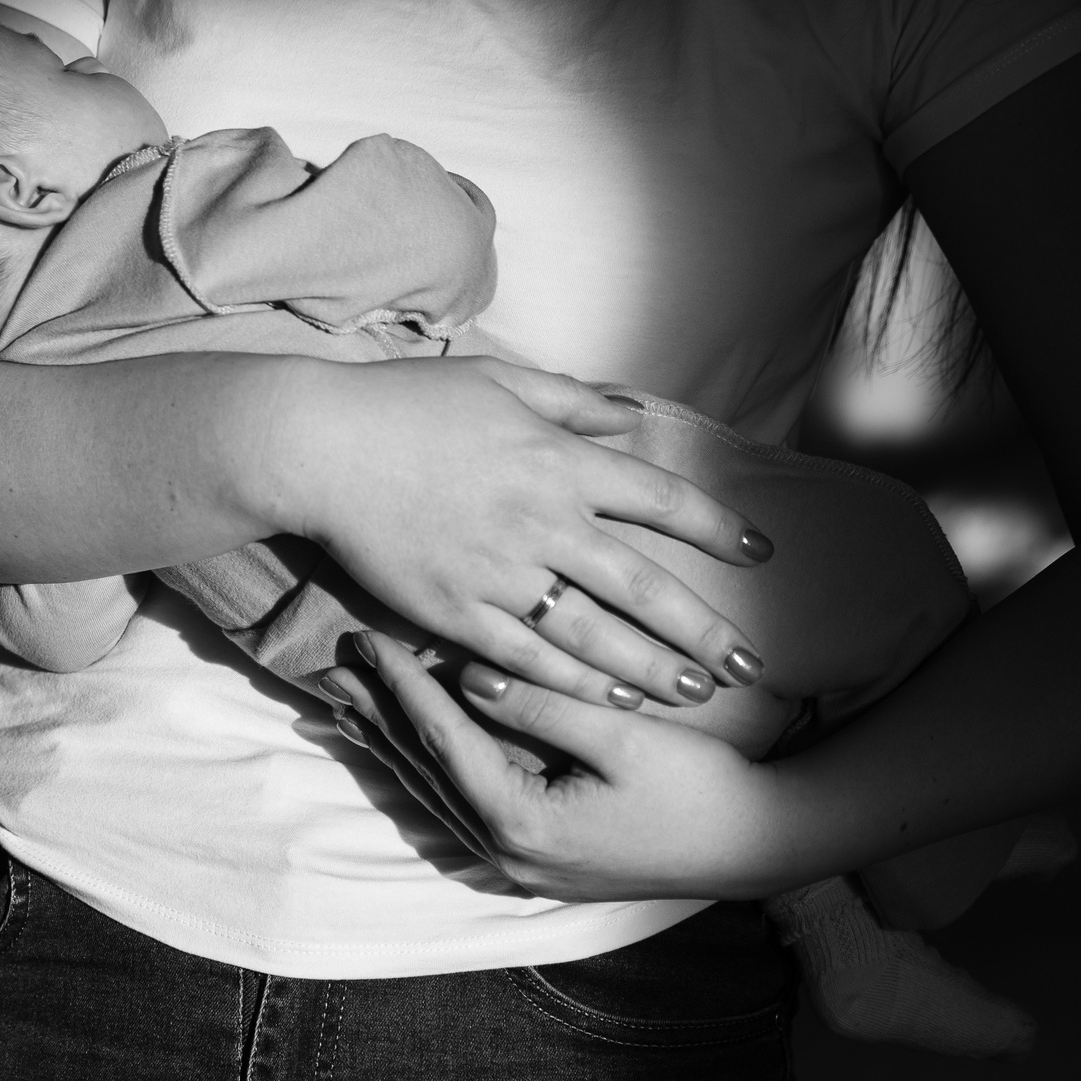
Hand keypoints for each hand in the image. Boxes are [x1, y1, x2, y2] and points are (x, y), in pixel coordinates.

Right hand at [272, 358, 771, 707]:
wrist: (321, 448)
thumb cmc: (406, 405)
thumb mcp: (499, 382)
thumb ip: (573, 401)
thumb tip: (632, 412)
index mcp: (560, 461)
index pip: (662, 500)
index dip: (717, 528)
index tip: (759, 554)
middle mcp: (543, 522)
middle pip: (645, 586)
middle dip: (705, 629)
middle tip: (751, 663)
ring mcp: (500, 574)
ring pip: (596, 635)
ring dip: (653, 668)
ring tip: (697, 693)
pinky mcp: (455, 611)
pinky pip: (529, 657)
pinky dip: (576, 682)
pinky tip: (613, 699)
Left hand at [323, 633, 810, 900]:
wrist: (760, 846)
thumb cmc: (701, 789)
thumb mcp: (623, 737)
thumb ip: (541, 706)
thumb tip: (468, 675)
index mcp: (522, 822)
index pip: (441, 740)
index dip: (400, 686)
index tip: (365, 640)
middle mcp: (508, 853)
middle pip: (424, 771)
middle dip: (380, 716)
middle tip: (337, 666)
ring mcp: (520, 866)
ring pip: (436, 794)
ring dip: (396, 746)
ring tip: (352, 704)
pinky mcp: (538, 861)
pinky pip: (463, 807)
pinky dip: (433, 769)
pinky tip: (412, 748)